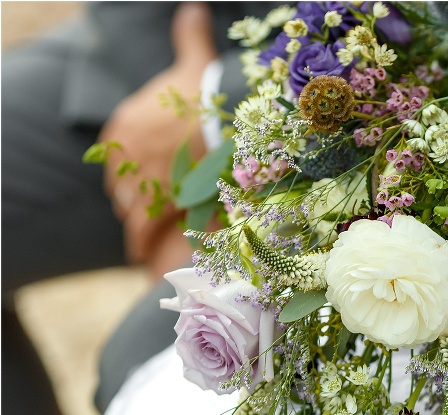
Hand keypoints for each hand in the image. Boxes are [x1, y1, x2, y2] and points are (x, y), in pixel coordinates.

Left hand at [102, 2, 216, 276]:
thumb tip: (193, 10)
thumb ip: (189, 37)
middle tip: (156, 205)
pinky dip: (141, 241)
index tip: (149, 178)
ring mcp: (136, 178)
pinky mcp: (154, 202)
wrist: (225, 120)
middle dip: (137, 194)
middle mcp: (122, 152)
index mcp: (124, 124)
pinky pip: (140, 228)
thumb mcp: (194, 62)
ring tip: (149, 233)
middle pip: (122, 182)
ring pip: (129, 206)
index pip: (118, 155)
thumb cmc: (210, 93)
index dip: (135, 169)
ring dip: (139, 219)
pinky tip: (143, 253)